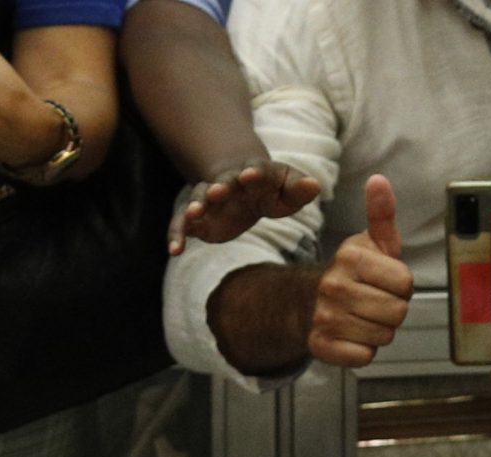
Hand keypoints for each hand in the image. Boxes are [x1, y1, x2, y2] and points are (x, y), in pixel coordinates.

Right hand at [171, 160, 321, 253]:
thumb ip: (300, 188)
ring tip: (192, 215)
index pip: (254, 171)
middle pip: (222, 182)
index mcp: (253, 174)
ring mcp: (210, 199)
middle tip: (216, 192)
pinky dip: (177, 236)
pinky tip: (174, 250)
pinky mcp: (199, 219)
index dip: (253, 173)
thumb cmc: (271, 189)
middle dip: (219, 186)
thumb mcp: (288, 189)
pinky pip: (183, 225)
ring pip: (198, 200)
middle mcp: (228, 183)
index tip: (249, 175)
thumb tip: (316, 185)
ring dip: (195, 206)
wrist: (243, 186)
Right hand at [307, 175, 412, 367]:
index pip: (406, 283)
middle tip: (374, 301)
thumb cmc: (352, 273)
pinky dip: (363, 350)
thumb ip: (381, 213)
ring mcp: (325, 318)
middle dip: (392, 309)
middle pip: (398, 312)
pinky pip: (365, 356)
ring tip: (363, 317)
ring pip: (384, 336)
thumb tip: (379, 180)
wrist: (308, 302)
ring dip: (379, 330)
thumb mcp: (371, 242)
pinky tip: (352, 335)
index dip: (401, 286)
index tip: (385, 282)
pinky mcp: (320, 346)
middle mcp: (333, 286)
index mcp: (350, 258)